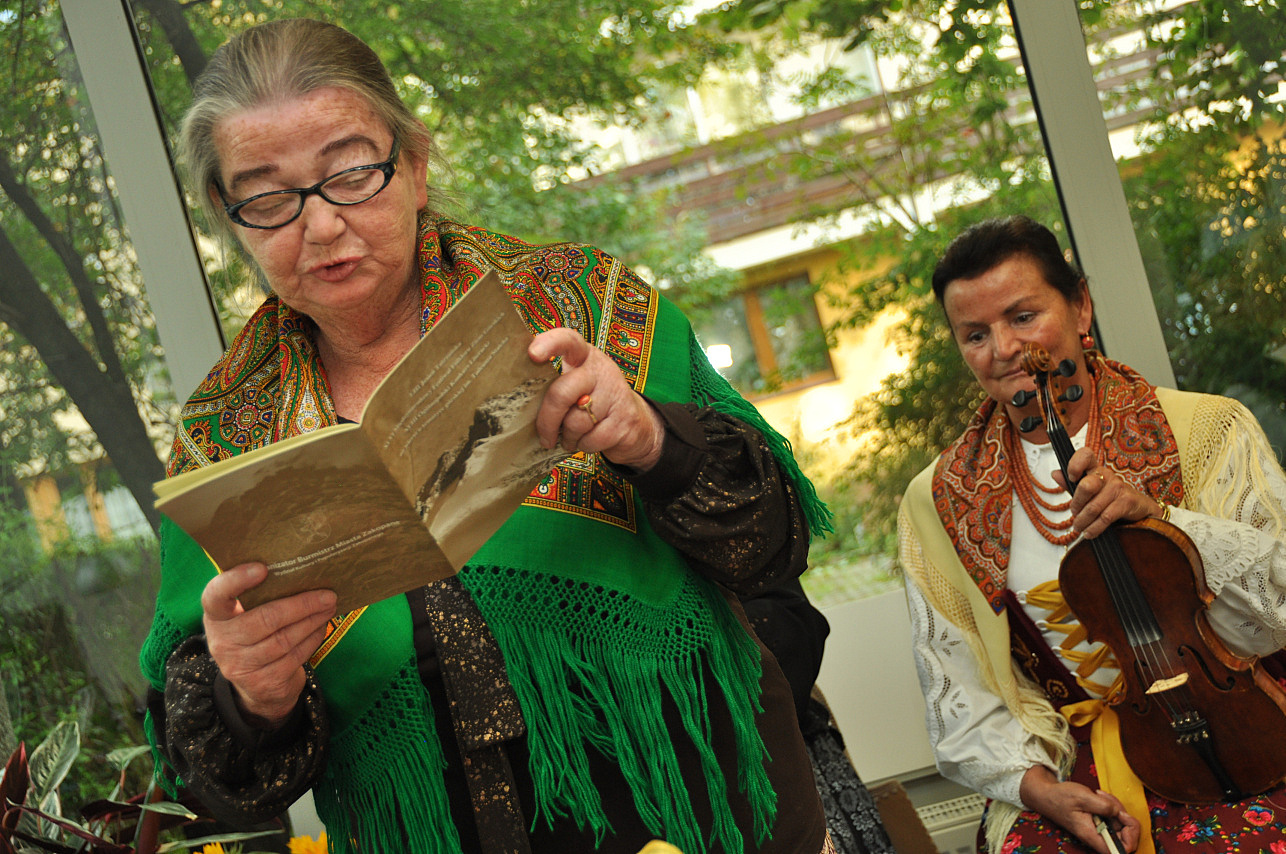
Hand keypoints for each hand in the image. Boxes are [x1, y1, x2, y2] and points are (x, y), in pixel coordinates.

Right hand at [201, 562, 335, 726]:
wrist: (256, 686)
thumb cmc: (255, 634)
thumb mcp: (246, 614)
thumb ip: (260, 594)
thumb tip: (301, 569)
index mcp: (216, 616)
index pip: (215, 595)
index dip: (236, 580)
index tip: (263, 568)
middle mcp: (222, 642)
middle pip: (266, 619)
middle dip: (302, 604)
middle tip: (328, 594)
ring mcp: (241, 665)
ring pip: (284, 638)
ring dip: (313, 620)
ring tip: (329, 607)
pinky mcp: (263, 682)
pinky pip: (294, 656)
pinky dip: (312, 639)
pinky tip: (321, 627)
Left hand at [528, 327, 664, 470]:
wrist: (634, 425)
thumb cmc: (593, 402)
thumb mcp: (577, 384)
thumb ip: (554, 383)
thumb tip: (519, 400)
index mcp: (584, 356)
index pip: (568, 340)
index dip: (550, 344)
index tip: (532, 354)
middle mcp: (601, 370)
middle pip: (562, 393)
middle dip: (547, 421)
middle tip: (544, 437)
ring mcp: (615, 394)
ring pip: (575, 422)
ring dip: (568, 437)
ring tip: (572, 436)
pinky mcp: (624, 420)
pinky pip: (591, 439)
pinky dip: (584, 446)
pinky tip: (588, 440)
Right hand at [1019, 766, 1141, 852]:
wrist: (1046, 795)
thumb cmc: (1060, 797)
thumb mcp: (1083, 797)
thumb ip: (1104, 806)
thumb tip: (1119, 813)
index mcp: (1092, 835)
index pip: (1121, 850)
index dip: (1131, 836)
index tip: (1123, 818)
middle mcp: (1098, 835)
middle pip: (1125, 836)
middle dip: (1124, 817)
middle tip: (1112, 803)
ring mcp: (1099, 829)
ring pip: (1120, 825)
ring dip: (1117, 808)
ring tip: (1102, 795)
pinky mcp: (1098, 822)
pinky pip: (1113, 818)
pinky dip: (1112, 806)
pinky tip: (1101, 796)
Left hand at [1054, 447, 1163, 538]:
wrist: (1139, 508)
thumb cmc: (1110, 498)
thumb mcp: (1089, 491)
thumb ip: (1071, 484)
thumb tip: (1055, 473)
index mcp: (1095, 469)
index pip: (1085, 455)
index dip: (1075, 464)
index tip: (1071, 477)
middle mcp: (1106, 475)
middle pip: (1086, 486)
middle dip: (1076, 505)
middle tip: (1075, 514)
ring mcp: (1118, 487)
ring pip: (1093, 507)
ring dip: (1083, 521)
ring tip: (1079, 527)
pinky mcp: (1126, 501)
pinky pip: (1105, 517)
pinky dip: (1094, 528)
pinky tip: (1090, 532)